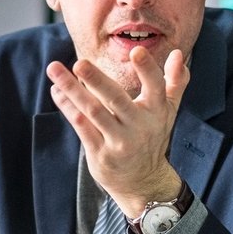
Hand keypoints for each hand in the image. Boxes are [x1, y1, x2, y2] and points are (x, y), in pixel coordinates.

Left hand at [46, 46, 189, 215]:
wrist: (144, 183)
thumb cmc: (153, 137)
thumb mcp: (168, 111)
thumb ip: (175, 82)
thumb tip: (177, 53)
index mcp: (157, 112)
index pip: (155, 87)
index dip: (147, 69)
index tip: (135, 50)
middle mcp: (139, 126)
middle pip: (116, 99)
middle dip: (97, 80)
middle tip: (79, 62)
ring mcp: (119, 141)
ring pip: (93, 111)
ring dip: (72, 89)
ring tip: (54, 69)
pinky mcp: (100, 154)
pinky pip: (81, 126)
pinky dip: (67, 107)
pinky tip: (57, 91)